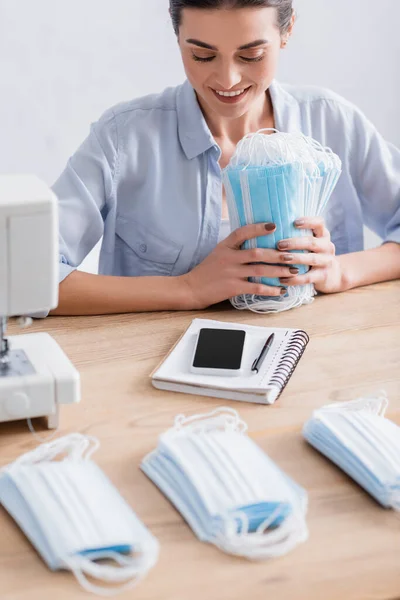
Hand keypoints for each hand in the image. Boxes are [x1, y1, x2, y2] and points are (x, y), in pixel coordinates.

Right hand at [181, 222, 299, 308]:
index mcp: (225, 246)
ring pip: (260, 270)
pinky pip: (256, 288)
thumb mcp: (219, 253)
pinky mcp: (232, 287)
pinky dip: (270, 289)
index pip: (242, 232)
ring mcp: (231, 273)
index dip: (258, 228)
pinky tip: (281, 290)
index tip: (274, 226)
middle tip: (293, 255)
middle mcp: (229, 257)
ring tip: (293, 272)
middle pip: (257, 253)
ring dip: (279, 271)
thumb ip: (235, 247)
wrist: (191, 288)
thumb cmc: (208, 271)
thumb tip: (259, 243)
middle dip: (278, 254)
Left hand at [277, 217, 344, 293]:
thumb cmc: (314, 255)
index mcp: (323, 235)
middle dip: (294, 243)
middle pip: (312, 242)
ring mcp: (326, 262)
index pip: (319, 223)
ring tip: (281, 259)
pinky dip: (294, 279)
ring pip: (311, 259)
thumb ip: (299, 235)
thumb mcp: (312, 243)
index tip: (294, 222)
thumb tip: (272, 227)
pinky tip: (282, 279)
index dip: (308, 222)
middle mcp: (327, 247)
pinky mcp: (323, 277)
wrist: (334, 276)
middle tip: (279, 244)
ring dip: (295, 258)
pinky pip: (308, 278)